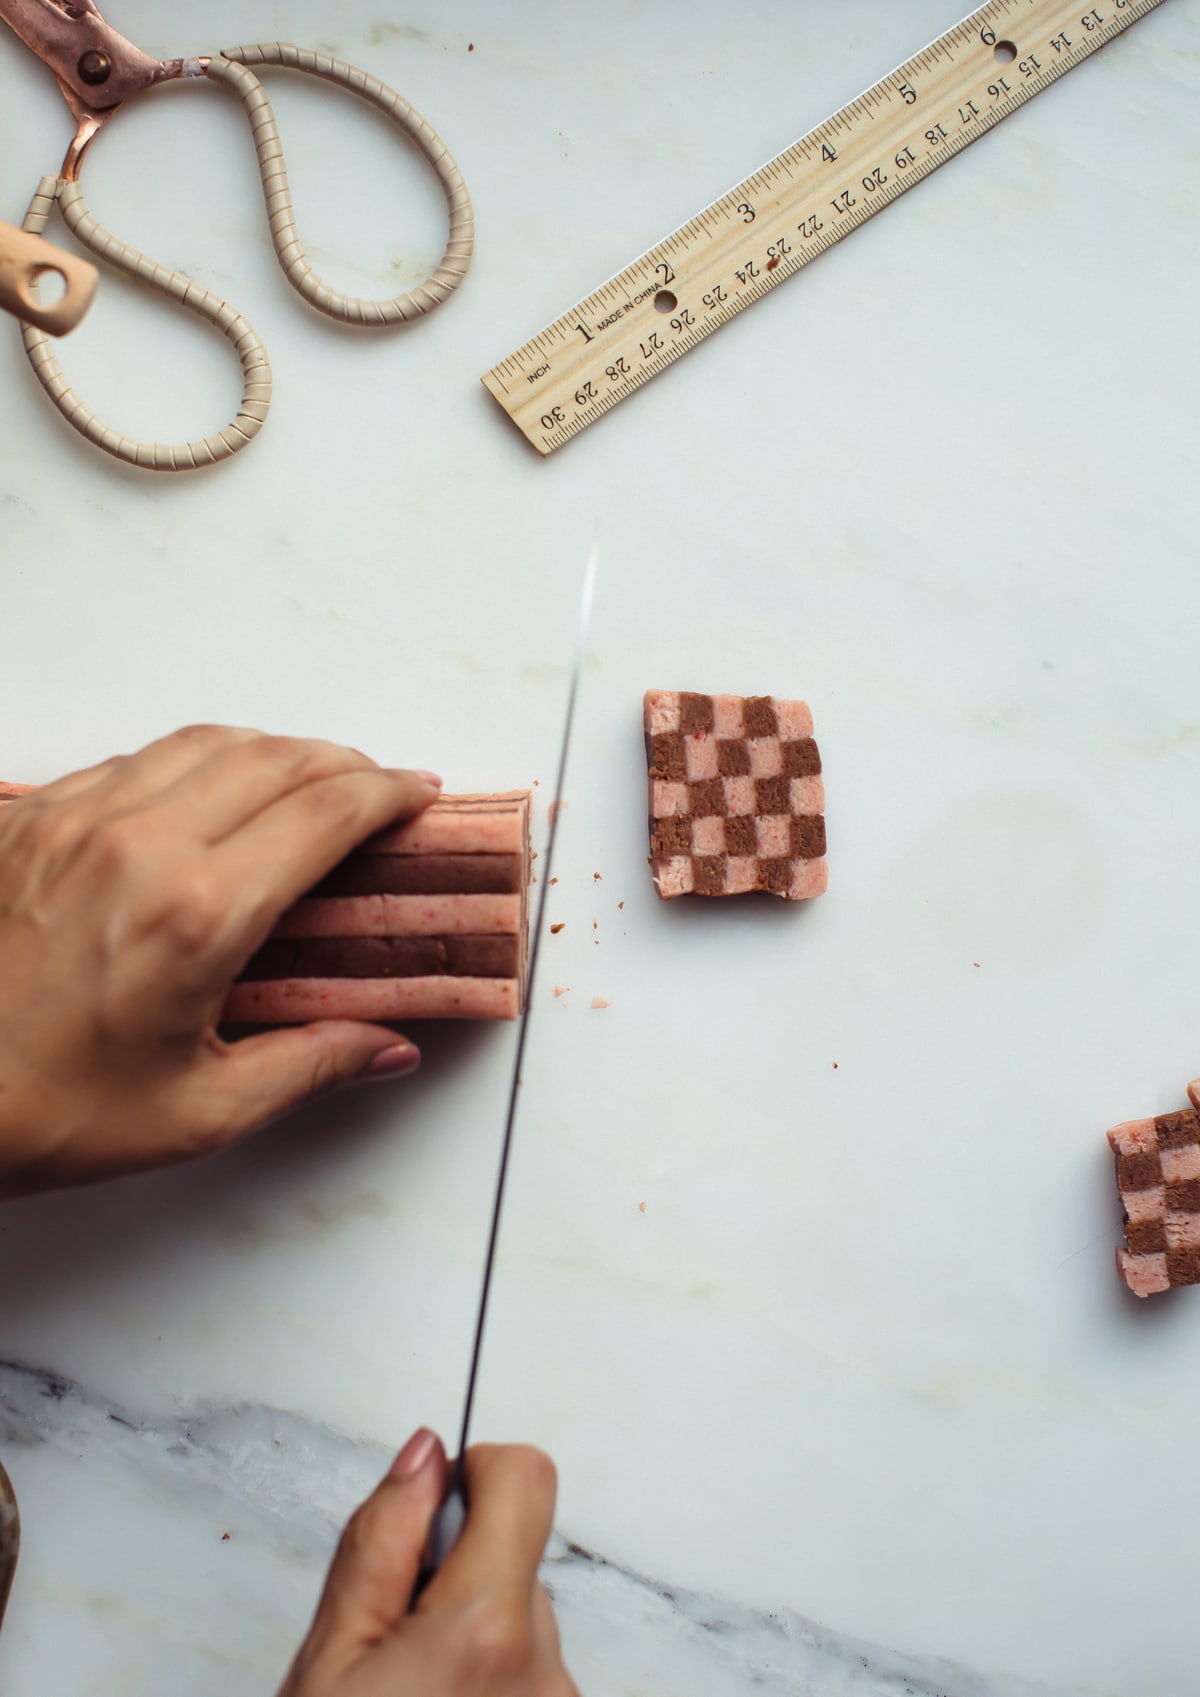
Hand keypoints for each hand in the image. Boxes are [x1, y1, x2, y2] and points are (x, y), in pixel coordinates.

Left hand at [0, 725, 440, 1195]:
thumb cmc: (40, 1112)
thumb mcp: (196, 1113)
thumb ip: (309, 1068)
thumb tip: (386, 1047)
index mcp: (194, 914)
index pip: (323, 814)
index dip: (386, 794)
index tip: (417, 794)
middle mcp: (138, 844)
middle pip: (273, 758)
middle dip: (343, 761)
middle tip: (377, 785)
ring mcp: (75, 819)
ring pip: (202, 742)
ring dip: (271, 749)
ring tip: (306, 775)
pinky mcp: (29, 818)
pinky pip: (131, 759)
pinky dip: (192, 760)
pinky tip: (206, 791)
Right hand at [281, 1434, 576, 1696]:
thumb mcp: (329, 1656)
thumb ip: (381, 1541)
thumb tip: (424, 1456)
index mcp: (487, 1632)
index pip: (525, 1477)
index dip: (471, 1475)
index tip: (429, 1513)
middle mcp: (543, 1669)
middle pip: (513, 1547)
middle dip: (453, 1567)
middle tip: (391, 1638)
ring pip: (519, 1606)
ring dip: (470, 1625)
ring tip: (410, 1685)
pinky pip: (529, 1658)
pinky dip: (487, 1667)